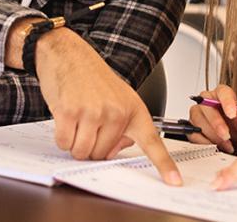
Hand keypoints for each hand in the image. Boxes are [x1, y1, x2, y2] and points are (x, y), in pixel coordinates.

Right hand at [35, 27, 181, 185]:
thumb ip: (122, 125)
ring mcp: (94, 112)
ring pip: (82, 152)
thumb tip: (115, 150)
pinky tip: (65, 115)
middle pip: (102, 155)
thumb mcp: (117, 97)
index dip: (164, 164)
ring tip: (77, 117)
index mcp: (133, 109)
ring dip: (74, 141)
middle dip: (91, 145)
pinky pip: (65, 143)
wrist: (68, 53)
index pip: (152, 142)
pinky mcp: (71, 112)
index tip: (175, 182)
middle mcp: (117, 112)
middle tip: (88, 121)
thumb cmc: (91, 75)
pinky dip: (61, 135)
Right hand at [188, 85, 236, 153]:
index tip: (232, 115)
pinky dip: (204, 142)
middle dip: (216, 123)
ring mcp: (198, 113)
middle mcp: (207, 100)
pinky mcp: (192, 127)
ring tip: (226, 145)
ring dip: (212, 135)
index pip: (223, 92)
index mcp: (223, 93)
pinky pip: (193, 134)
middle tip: (227, 135)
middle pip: (206, 106)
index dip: (227, 103)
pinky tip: (215, 147)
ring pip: (198, 121)